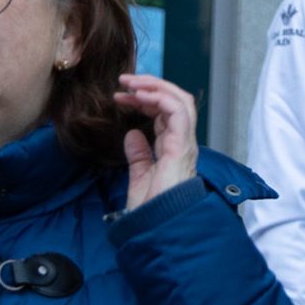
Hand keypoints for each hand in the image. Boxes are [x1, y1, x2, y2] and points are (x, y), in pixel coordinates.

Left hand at [113, 73, 199, 209]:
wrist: (158, 223)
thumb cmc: (153, 207)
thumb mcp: (139, 176)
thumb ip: (138, 155)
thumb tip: (132, 134)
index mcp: (173, 147)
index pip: (164, 113)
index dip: (144, 100)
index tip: (120, 97)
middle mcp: (182, 140)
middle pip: (174, 101)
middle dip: (151, 86)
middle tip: (124, 81)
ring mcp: (184, 140)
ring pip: (180, 100)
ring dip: (155, 86)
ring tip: (131, 82)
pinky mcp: (182, 143)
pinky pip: (178, 111)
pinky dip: (161, 97)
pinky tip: (141, 95)